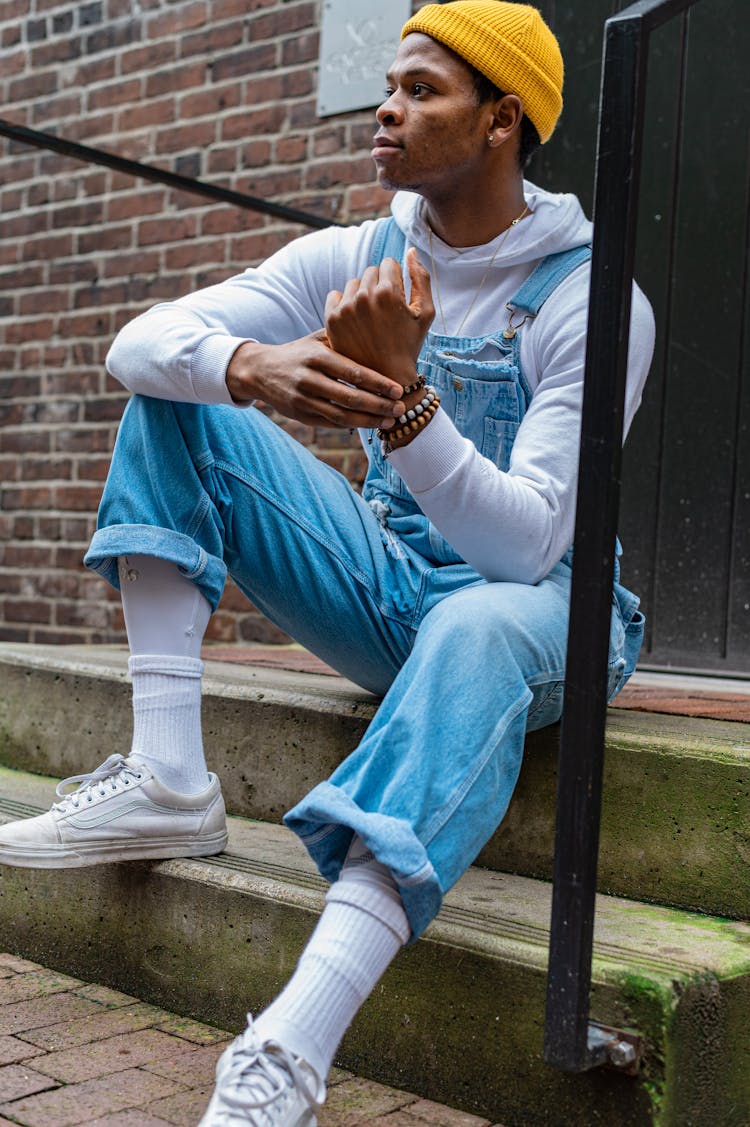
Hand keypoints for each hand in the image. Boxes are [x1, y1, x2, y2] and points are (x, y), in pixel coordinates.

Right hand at [225, 331, 404, 428]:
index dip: (377, 383)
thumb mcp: (318, 340)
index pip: (353, 372)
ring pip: (341, 416)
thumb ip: (345, 341)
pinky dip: (353, 425)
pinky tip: (371, 424)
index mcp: (317, 356)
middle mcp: (309, 379)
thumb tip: (382, 339)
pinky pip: (331, 423)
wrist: (260, 370)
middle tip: (401, 409)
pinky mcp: (301, 415)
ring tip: (390, 422)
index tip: (398, 389)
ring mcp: (303, 400)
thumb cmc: (299, 352)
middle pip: (350, 397)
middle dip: (379, 406)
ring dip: (369, 421)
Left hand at [324, 248, 433, 385]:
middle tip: (384, 311)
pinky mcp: (332, 319)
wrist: (387, 378)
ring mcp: (346, 308)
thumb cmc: (410, 345)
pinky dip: (344, 303)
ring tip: (371, 317)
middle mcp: (364, 296)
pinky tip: (355, 319)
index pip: (389, 263)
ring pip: (354, 283)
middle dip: (379, 285)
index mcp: (388, 292)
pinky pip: (335, 295)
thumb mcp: (425, 312)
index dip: (396, 280)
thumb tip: (409, 251)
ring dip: (362, 293)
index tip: (397, 300)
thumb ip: (420, 277)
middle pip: (371, 271)